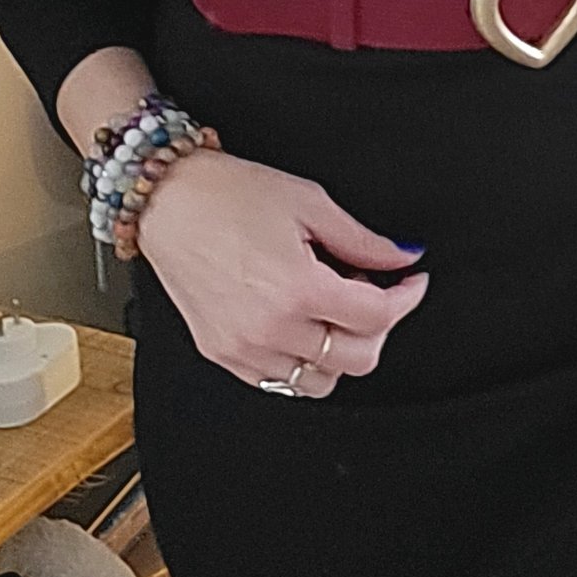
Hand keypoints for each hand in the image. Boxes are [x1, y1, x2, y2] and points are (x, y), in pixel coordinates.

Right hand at [137, 147, 429, 393]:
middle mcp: (270, 328)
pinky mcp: (222, 354)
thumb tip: (403, 257)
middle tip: (373, 293)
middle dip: (378, 327)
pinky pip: (279, 382)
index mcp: (297, 289)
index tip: (411, 283)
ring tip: (331, 308)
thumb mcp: (309, 203)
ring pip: (320, 381)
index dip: (406, 297)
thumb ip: (363, 240)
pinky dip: (301, 361)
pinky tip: (300, 324)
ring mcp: (243, 348)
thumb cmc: (225, 194)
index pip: (377, 317)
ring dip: (339, 350)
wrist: (165, 200)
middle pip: (357, 359)